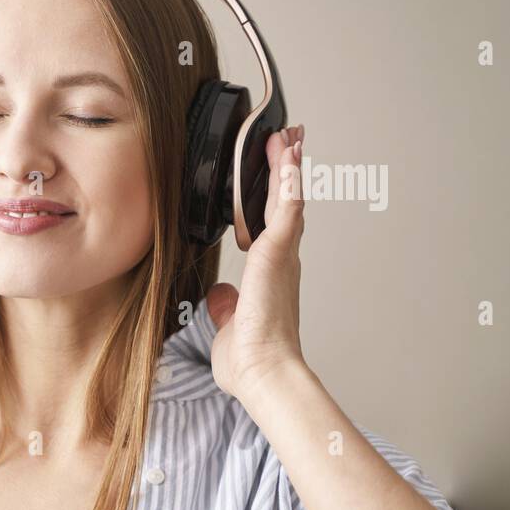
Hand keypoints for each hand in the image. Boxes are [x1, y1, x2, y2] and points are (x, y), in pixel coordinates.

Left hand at [207, 124, 309, 402]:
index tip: (279, 174)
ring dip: (287, 167)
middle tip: (290, 140)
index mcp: (271, 274)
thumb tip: (220, 296)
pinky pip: (285, 210)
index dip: (276, 197)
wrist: (263, 372)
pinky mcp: (277, 254)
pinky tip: (287, 159)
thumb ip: (225, 306)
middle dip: (287, 171)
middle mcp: (282, 261)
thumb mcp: (228, 324)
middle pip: (285, 204)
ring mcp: (282, 256)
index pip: (272, 225)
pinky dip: (287, 183)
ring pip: (287, 199)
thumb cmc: (250, 359)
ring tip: (288, 137)